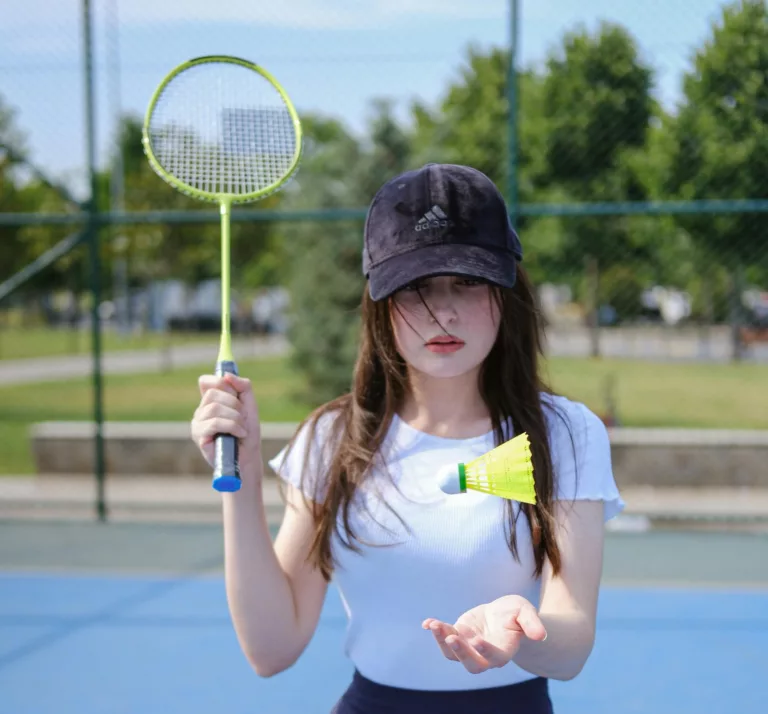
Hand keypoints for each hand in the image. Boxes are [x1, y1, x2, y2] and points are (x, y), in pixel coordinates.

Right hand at [191, 373, 261, 478]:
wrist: (248, 458)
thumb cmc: (247, 432)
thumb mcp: (250, 405)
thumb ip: (243, 387)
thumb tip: (227, 375)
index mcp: (210, 402)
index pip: (205, 381)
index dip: (220, 382)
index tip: (235, 392)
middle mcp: (201, 411)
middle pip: (213, 393)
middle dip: (234, 403)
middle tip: (243, 417)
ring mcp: (198, 424)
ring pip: (215, 408)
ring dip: (236, 417)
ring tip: (243, 428)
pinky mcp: (199, 437)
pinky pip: (215, 423)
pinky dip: (232, 426)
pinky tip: (240, 434)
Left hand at [422, 595, 546, 673]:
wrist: (503, 614)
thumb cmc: (516, 614)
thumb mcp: (525, 612)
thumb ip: (532, 623)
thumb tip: (540, 635)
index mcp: (503, 651)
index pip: (494, 657)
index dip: (485, 651)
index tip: (476, 639)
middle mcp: (484, 655)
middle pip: (471, 664)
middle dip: (460, 652)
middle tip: (451, 638)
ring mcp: (469, 648)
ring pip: (453, 654)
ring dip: (442, 641)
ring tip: (434, 625)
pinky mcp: (458, 637)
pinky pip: (444, 639)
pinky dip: (435, 632)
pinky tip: (427, 622)